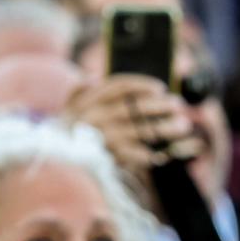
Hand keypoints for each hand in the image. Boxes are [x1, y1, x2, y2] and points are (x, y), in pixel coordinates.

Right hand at [62, 74, 199, 188]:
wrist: (56, 163)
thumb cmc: (67, 134)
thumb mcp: (67, 109)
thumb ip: (79, 91)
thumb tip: (93, 77)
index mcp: (88, 102)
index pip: (119, 86)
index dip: (142, 85)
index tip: (161, 87)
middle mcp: (97, 118)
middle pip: (135, 108)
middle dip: (160, 106)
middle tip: (178, 104)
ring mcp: (105, 139)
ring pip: (142, 131)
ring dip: (166, 128)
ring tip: (184, 126)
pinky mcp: (111, 158)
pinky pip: (139, 156)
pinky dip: (155, 154)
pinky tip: (168, 152)